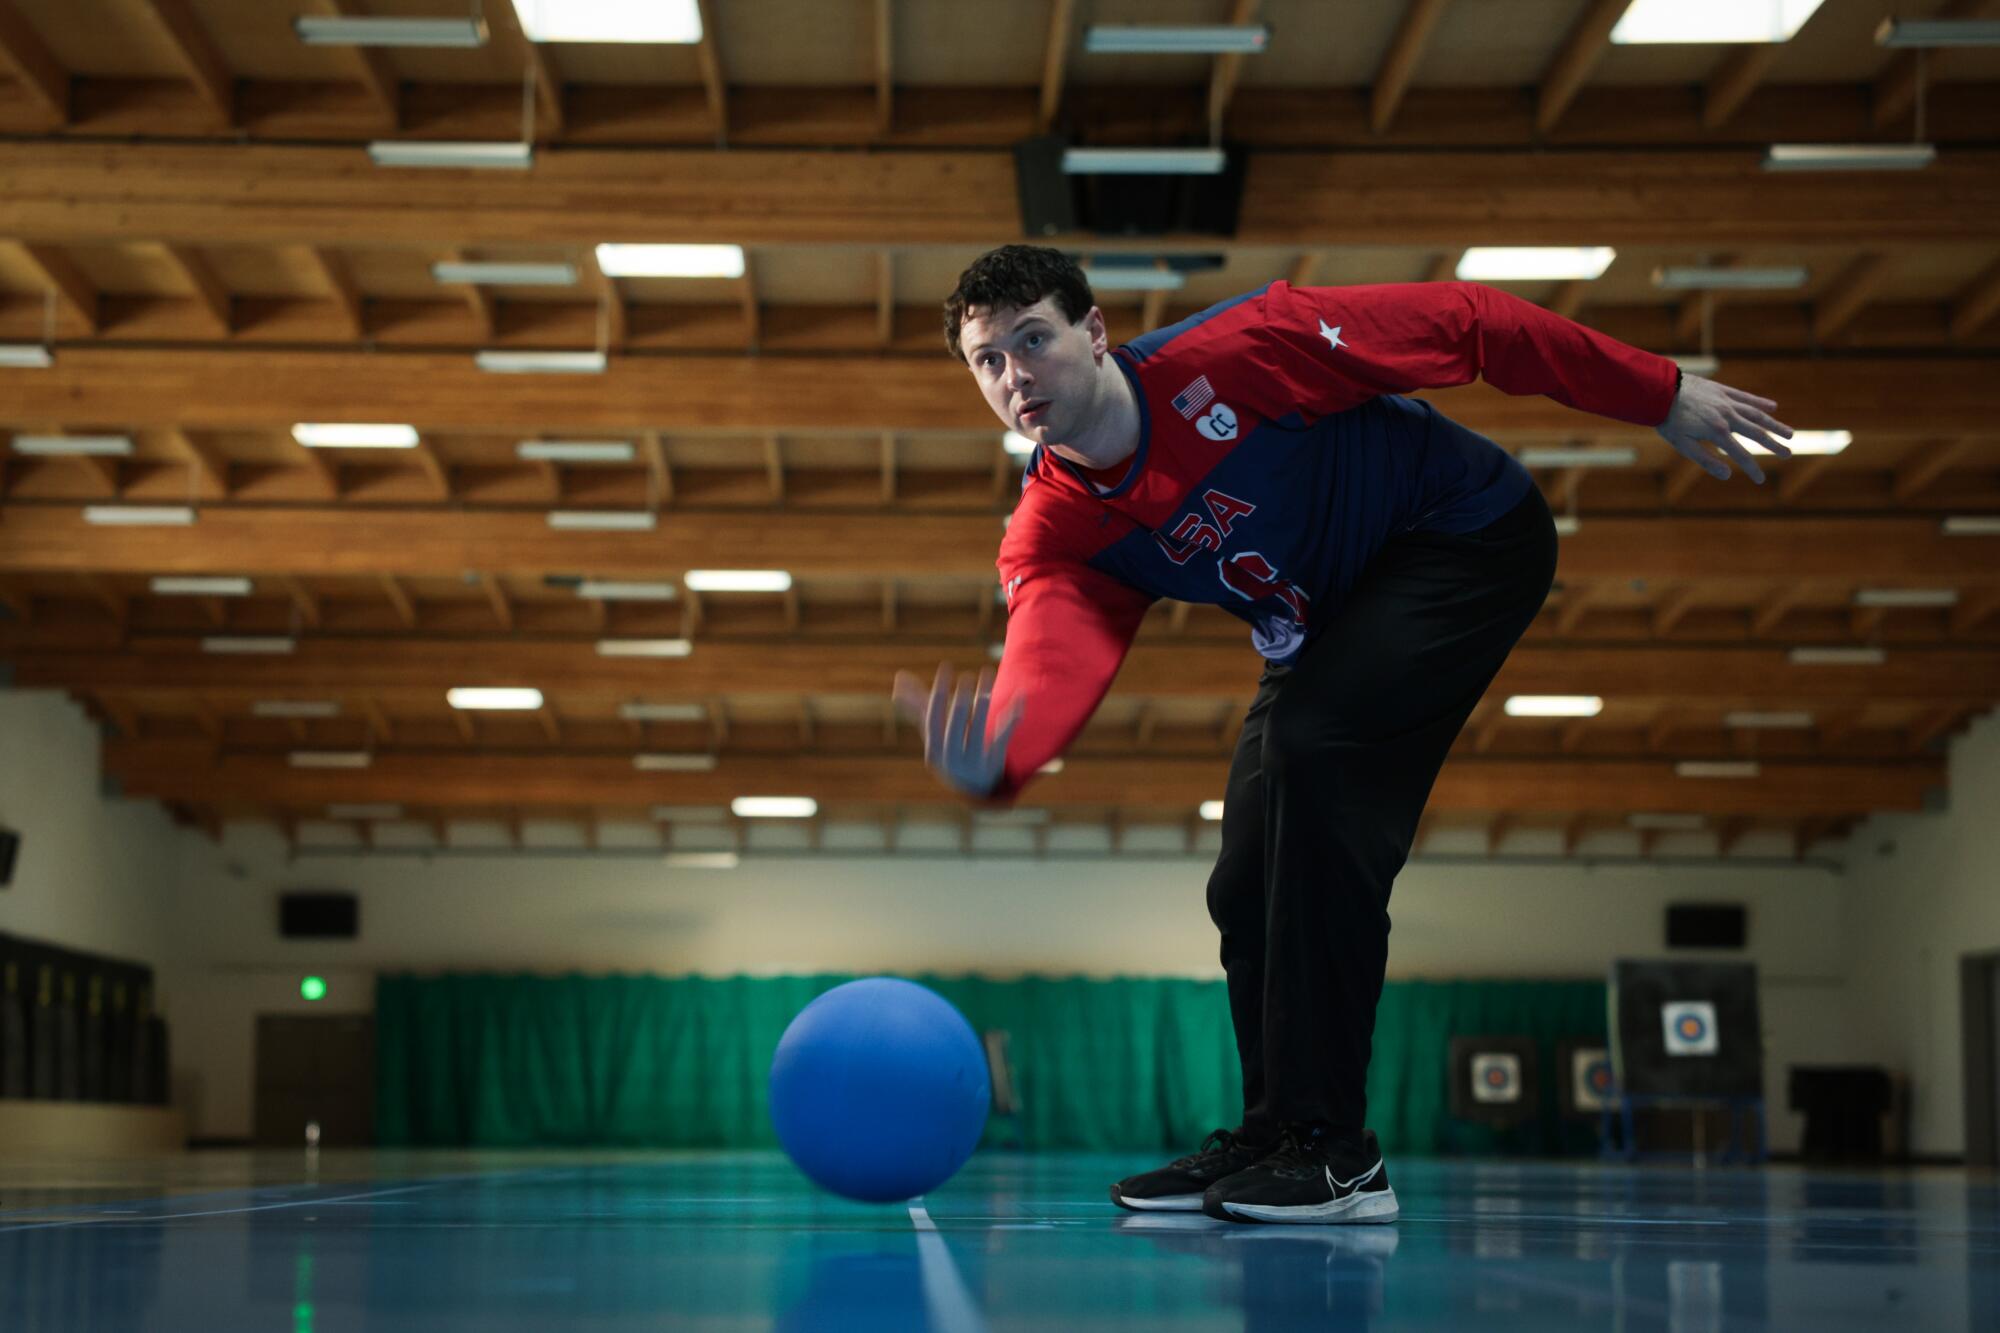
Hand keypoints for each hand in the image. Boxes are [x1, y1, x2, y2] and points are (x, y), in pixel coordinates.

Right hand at [892, 664, 1023, 798]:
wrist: (972, 787)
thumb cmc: (948, 750)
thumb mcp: (933, 732)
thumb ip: (917, 705)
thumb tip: (899, 677)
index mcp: (933, 750)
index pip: (933, 718)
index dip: (939, 692)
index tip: (946, 667)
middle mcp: (951, 758)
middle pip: (956, 724)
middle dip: (961, 700)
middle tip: (967, 676)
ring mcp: (973, 763)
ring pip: (978, 728)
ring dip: (982, 702)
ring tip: (987, 677)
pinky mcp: (994, 764)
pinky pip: (1002, 738)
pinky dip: (1011, 718)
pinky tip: (1018, 698)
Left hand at [1656, 374, 1792, 483]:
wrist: (1660, 390)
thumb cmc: (1668, 421)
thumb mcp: (1682, 445)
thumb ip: (1706, 460)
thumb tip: (1727, 475)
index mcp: (1717, 432)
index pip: (1740, 455)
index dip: (1752, 468)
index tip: (1761, 480)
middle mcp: (1727, 416)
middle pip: (1756, 433)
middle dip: (1773, 445)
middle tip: (1788, 454)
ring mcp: (1727, 401)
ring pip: (1756, 414)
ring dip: (1774, 424)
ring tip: (1789, 433)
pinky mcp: (1722, 390)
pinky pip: (1746, 397)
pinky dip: (1760, 402)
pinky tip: (1773, 407)